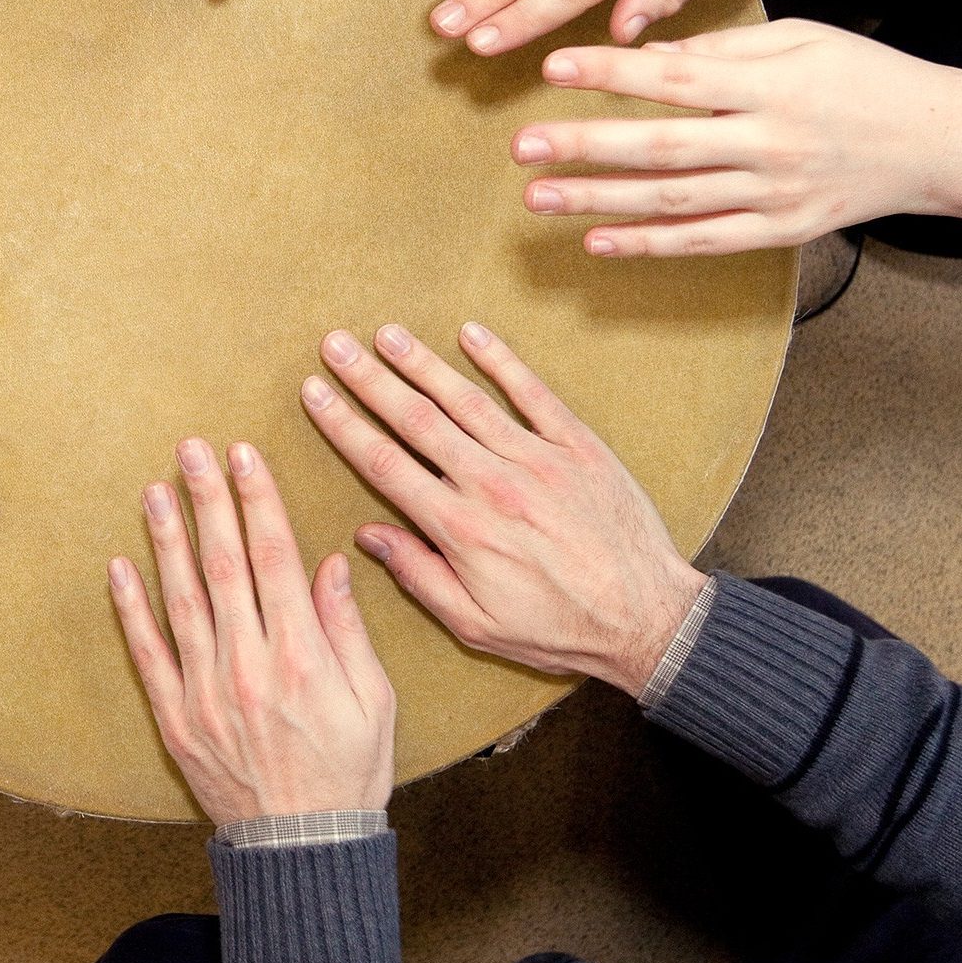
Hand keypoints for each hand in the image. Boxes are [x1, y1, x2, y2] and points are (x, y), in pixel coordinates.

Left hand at [109, 437, 394, 824]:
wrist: (303, 852)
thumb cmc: (350, 772)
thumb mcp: (374, 699)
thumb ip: (347, 630)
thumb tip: (328, 564)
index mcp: (301, 654)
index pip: (274, 557)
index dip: (257, 500)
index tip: (244, 455)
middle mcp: (248, 664)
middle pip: (223, 564)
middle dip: (208, 500)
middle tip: (191, 449)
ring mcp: (206, 691)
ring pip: (181, 598)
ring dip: (167, 540)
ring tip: (156, 490)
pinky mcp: (176, 719)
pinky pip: (148, 654)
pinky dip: (131, 609)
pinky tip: (120, 567)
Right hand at [300, 323, 705, 696]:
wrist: (647, 618)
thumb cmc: (557, 629)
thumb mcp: (475, 625)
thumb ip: (418, 575)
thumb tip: (368, 535)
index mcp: (460, 528)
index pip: (385, 464)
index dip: (343, 425)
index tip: (314, 393)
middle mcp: (491, 484)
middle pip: (415, 419)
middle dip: (368, 379)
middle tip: (334, 344)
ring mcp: (537, 459)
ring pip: (465, 399)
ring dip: (421, 362)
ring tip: (386, 333)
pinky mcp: (578, 446)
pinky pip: (532, 394)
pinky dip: (501, 361)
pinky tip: (471, 334)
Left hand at [513, 19, 961, 256]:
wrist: (936, 142)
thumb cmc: (861, 77)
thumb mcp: (799, 40)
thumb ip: (720, 50)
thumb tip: (644, 56)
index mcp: (769, 86)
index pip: (676, 79)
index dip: (611, 73)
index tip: (553, 65)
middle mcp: (768, 143)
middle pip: (662, 147)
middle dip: (587, 147)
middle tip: (523, 145)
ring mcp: (774, 194)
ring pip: (672, 201)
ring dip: (600, 200)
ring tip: (538, 196)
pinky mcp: (780, 231)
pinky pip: (703, 242)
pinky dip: (648, 244)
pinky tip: (596, 240)